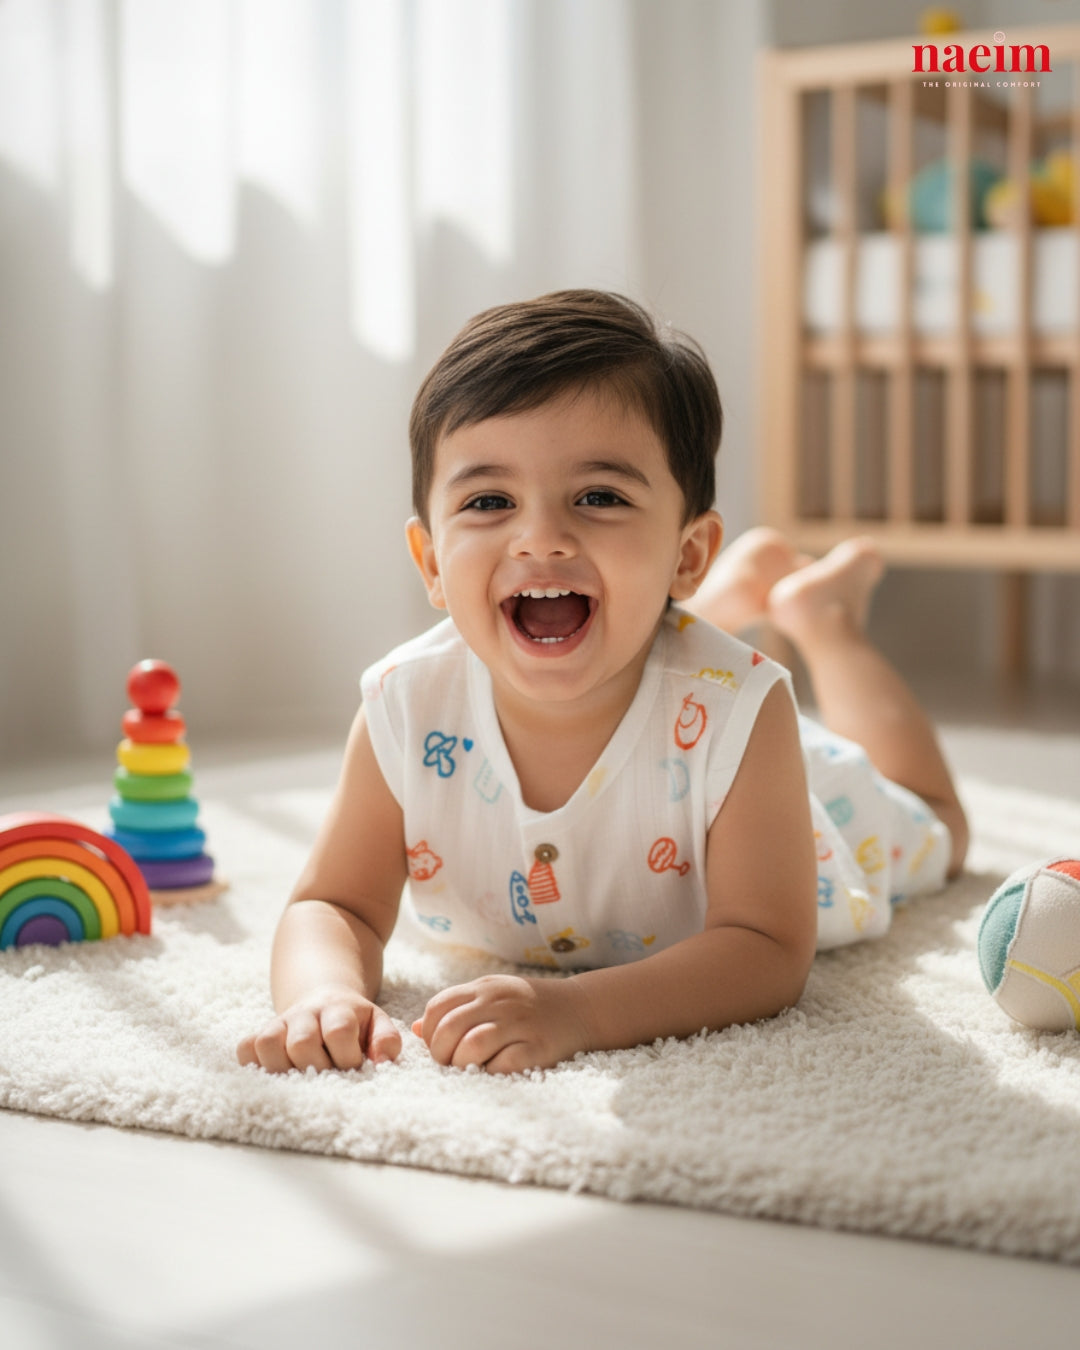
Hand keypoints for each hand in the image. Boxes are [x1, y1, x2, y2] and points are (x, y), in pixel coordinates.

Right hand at [237, 985, 401, 1072]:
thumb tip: (382, 1062)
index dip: (346, 1057)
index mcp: (339, 1009)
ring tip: (299, 1077)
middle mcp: (306, 1013)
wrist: (325, 997)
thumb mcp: (378, 1023)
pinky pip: (245, 1048)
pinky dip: (253, 1064)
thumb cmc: (354, 1021)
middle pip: (302, 1042)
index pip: (338, 1031)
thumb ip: (387, 1041)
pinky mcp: (261, 1033)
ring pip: (268, 1043)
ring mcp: (281, 1022)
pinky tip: (273, 1073)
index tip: (353, 1068)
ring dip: (283, 1068)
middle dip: (316, 1068)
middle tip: (326, 1075)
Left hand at [412, 974, 591, 1073]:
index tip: (438, 1048)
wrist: (582, 1008)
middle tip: (450, 1065)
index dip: (429, 1033)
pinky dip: (491, 1074)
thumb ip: (456, 1009)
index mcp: (484, 987)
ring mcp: (518, 1024)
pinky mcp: (537, 1048)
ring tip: (469, 1071)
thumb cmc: (529, 1006)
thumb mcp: (492, 995)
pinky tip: (495, 1073)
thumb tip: (415, 1028)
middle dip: (441, 1054)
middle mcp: (499, 1002)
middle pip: (449, 1029)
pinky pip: (502, 1065)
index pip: (438, 1007)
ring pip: (471, 1047)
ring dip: (462, 1066)